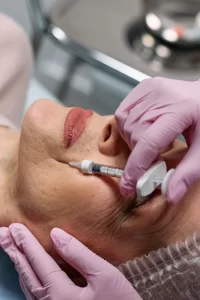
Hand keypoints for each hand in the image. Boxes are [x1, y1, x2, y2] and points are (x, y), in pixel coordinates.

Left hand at [0, 224, 140, 299]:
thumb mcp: (104, 275)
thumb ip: (78, 254)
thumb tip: (56, 234)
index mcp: (61, 294)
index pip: (39, 262)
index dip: (26, 243)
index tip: (15, 227)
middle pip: (27, 274)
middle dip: (15, 253)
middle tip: (3, 235)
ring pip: (29, 286)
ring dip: (19, 265)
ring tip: (12, 249)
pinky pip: (35, 295)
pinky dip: (29, 279)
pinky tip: (28, 271)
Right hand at [115, 77, 199, 202]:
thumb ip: (188, 173)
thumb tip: (169, 195)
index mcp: (181, 109)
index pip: (148, 142)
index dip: (136, 168)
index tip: (128, 187)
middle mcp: (162, 95)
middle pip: (134, 133)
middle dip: (138, 155)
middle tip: (152, 164)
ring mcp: (151, 88)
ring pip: (124, 123)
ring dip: (132, 141)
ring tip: (149, 145)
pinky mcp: (144, 87)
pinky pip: (123, 111)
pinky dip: (127, 127)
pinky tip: (141, 131)